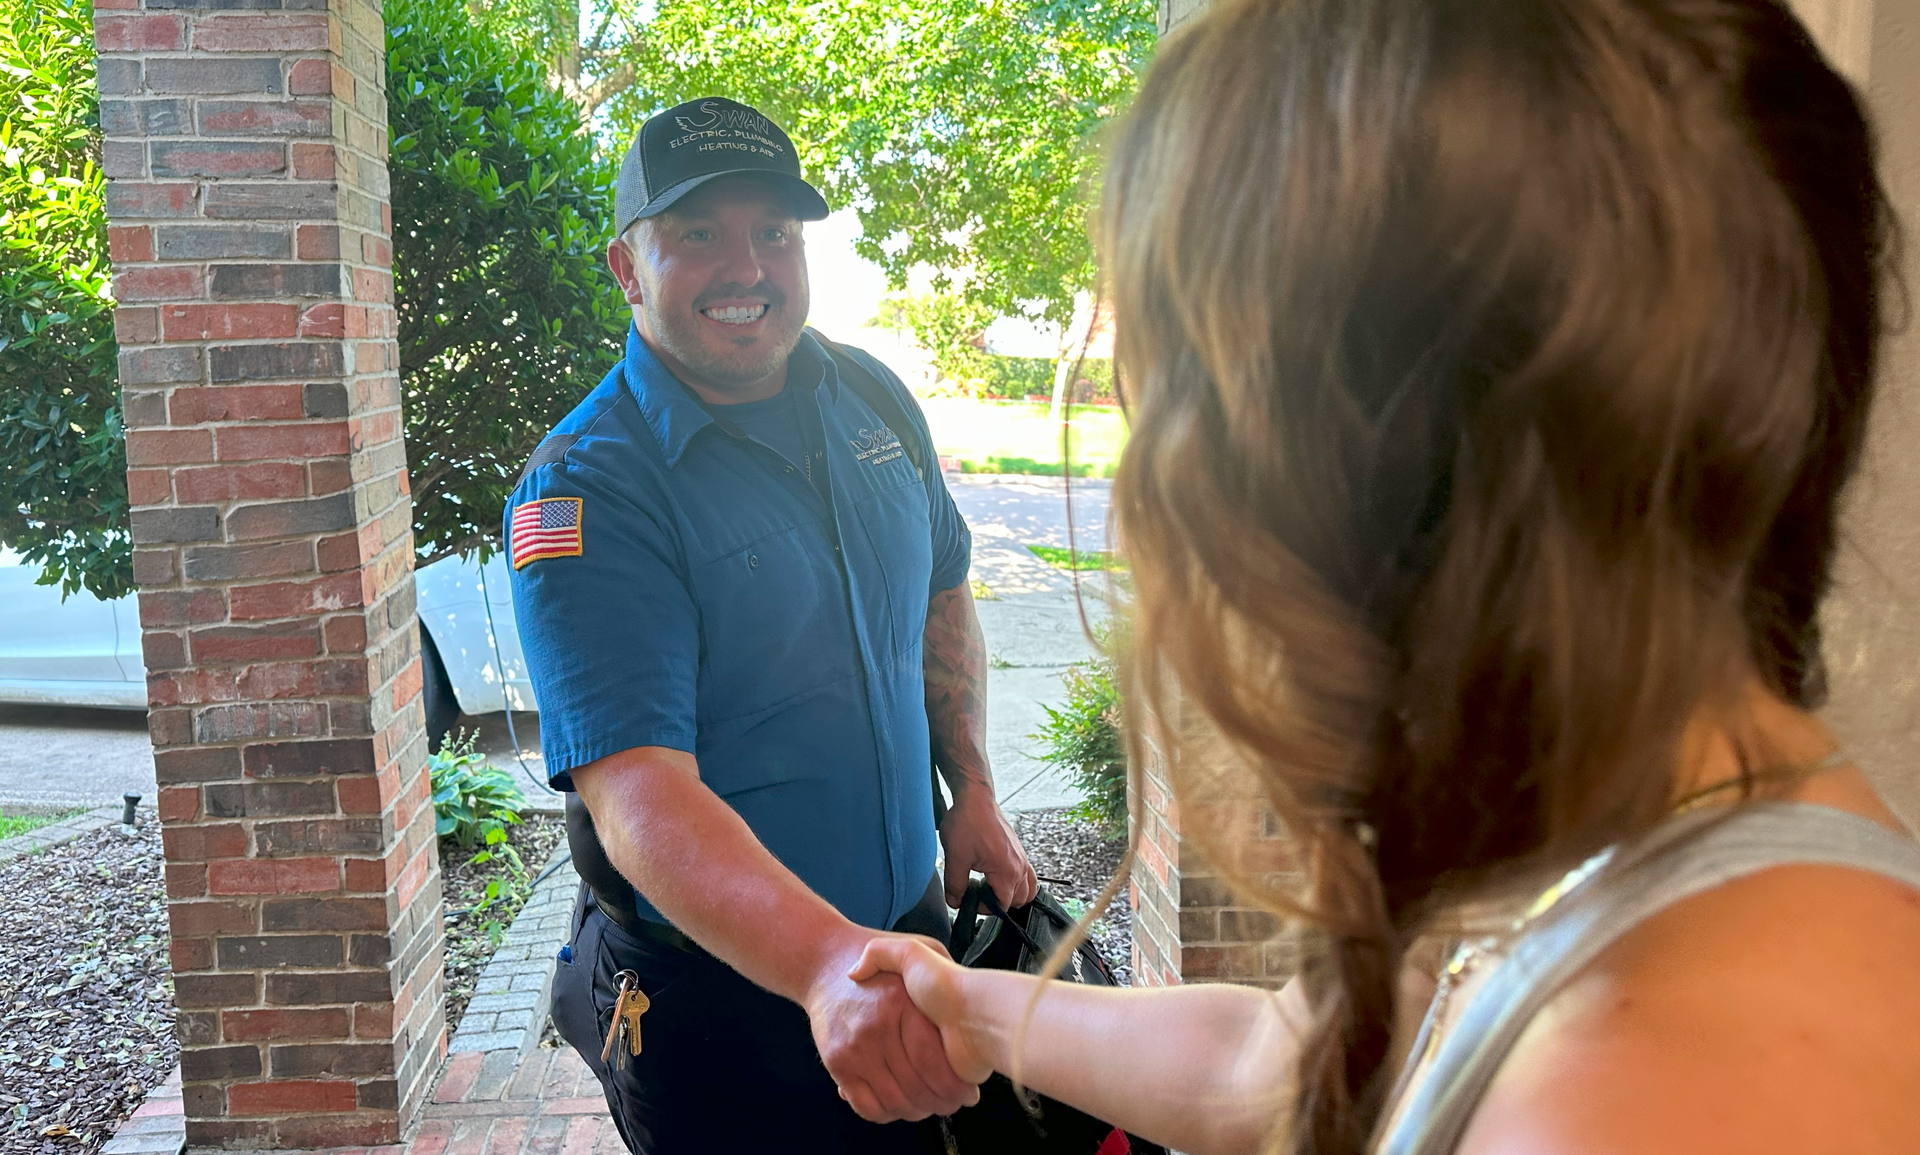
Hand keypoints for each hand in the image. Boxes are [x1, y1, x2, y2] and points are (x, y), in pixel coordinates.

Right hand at [804, 932, 982, 1122]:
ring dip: (916, 1112)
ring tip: (929, 1106)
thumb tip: (968, 1002)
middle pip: (915, 1086)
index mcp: (900, 1004)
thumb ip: (943, 966)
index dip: (955, 1085)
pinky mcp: (837, 1063)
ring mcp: (854, 1049)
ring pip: (893, 1102)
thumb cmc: (876, 960)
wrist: (824, 962)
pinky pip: (865, 1105)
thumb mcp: (915, 947)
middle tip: (953, 1104)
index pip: (932, 1061)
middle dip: (941, 1103)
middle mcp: (875, 1029)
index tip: (968, 1093)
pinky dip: (886, 1114)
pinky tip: (898, 1105)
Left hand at [940, 790, 1038, 908]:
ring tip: (991, 888)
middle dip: (1000, 903)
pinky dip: (1018, 882)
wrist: (976, 798)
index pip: (1003, 905)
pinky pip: (1028, 875)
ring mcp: (1022, 857)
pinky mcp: (1019, 850)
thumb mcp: (955, 858)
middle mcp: (1020, 866)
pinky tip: (997, 876)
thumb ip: (955, 885)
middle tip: (979, 894)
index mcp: (1007, 871)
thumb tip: (955, 902)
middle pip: (1019, 900)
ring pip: (1028, 889)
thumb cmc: (967, 823)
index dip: (985, 908)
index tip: (970, 900)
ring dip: (1013, 894)